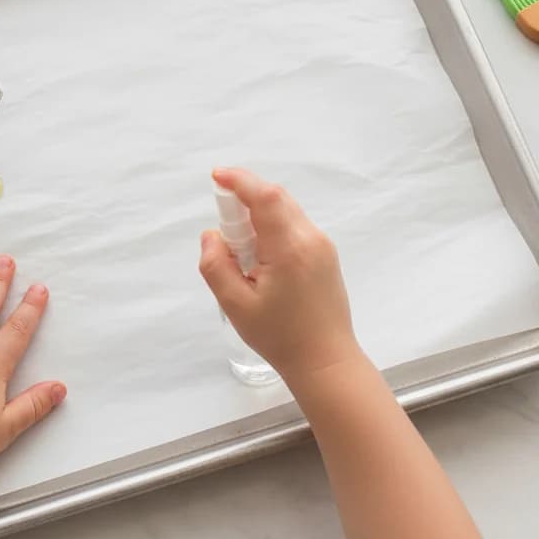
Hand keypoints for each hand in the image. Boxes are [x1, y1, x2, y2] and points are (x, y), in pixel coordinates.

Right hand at [199, 168, 359, 383]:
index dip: (240, 180)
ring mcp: (323, 245)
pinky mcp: (326, 254)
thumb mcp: (235, 305)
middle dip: (245, 197)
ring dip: (259, 213)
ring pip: (286, 210)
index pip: (265, 197)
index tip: (216, 176)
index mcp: (289, 248)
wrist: (325, 361)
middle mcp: (311, 238)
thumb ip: (216, 265)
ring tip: (241, 248)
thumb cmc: (279, 336)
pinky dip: (272, 226)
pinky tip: (261, 257)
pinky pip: (294, 225)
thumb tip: (212, 235)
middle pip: (276, 198)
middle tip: (225, 225)